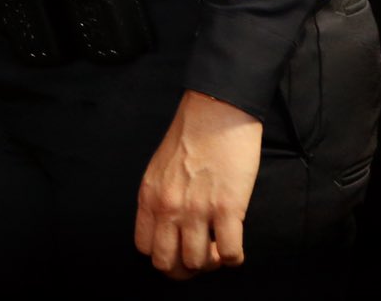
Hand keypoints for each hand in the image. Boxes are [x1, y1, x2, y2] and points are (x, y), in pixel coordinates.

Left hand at [134, 91, 263, 278]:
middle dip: (185, 268)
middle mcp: (168, 207)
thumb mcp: (159, 169)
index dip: (164, 255)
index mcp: (149, 196)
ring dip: (211, 262)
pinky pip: (230, 255)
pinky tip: (236, 245)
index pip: (145, 248)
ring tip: (219, 247)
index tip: (179, 248)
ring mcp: (197, 209)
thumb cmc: (192, 136)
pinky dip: (234, 258)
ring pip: (198, 263)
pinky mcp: (228, 208)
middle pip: (167, 263)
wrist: (217, 111)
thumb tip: (169, 228)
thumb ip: (159, 199)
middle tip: (201, 256)